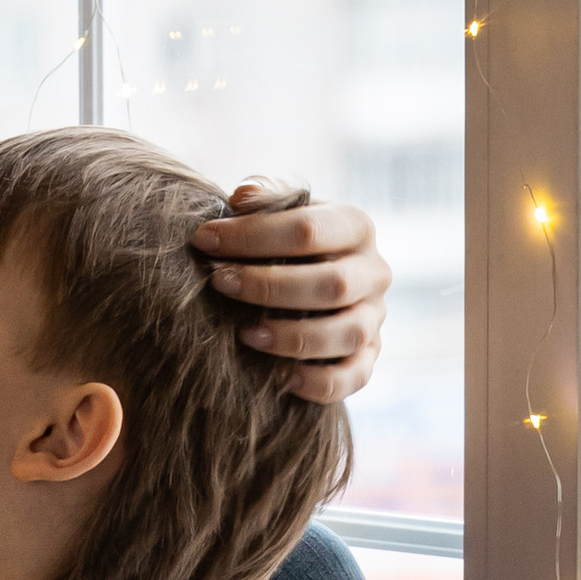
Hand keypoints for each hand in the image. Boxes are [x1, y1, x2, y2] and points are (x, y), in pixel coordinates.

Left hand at [194, 184, 391, 402]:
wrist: (310, 283)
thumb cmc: (285, 243)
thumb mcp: (278, 213)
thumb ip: (264, 200)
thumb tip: (244, 197)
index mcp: (355, 226)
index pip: (308, 229)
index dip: (252, 235)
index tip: (204, 241)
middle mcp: (374, 272)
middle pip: (331, 284)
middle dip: (268, 286)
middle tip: (218, 283)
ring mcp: (375, 318)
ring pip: (346, 334)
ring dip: (293, 337)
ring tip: (245, 335)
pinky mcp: (370, 358)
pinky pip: (352, 378)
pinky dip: (317, 383)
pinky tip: (279, 378)